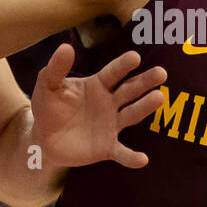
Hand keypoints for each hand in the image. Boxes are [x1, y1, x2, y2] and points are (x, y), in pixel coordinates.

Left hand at [31, 44, 166, 169]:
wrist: (44, 139)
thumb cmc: (49, 107)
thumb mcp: (47, 86)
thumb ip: (56, 68)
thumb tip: (66, 47)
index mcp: (98, 85)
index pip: (113, 73)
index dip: (123, 65)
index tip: (135, 57)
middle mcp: (110, 103)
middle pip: (130, 89)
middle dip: (146, 81)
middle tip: (161, 73)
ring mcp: (111, 125)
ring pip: (132, 115)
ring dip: (145, 107)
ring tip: (159, 98)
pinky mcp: (107, 148)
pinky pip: (122, 153)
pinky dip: (132, 157)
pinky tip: (142, 160)